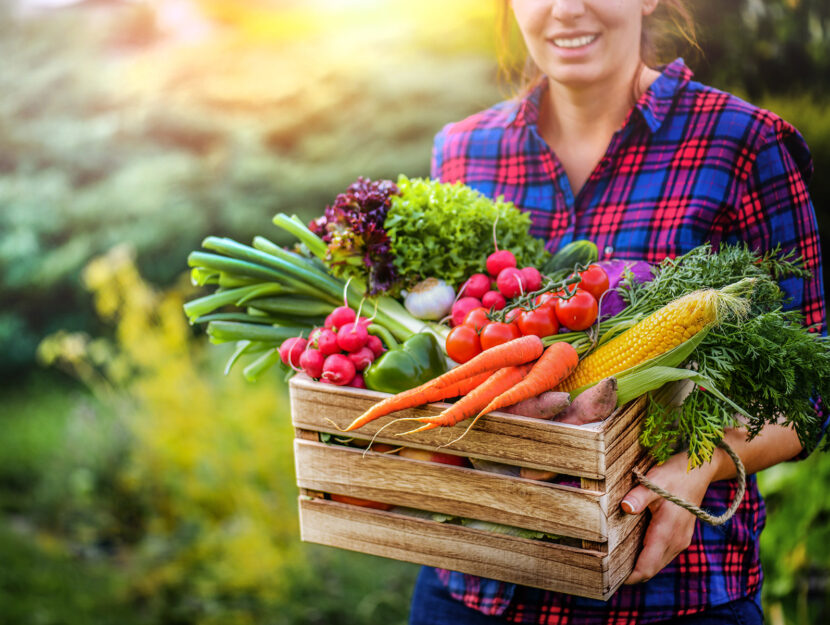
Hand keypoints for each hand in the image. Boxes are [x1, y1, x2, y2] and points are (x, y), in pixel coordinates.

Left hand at [621, 452, 719, 584]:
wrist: (700, 472)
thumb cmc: (675, 475)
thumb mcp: (654, 481)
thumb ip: (639, 496)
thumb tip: (625, 507)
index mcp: (667, 533)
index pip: (647, 567)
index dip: (630, 576)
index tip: (609, 578)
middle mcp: (676, 542)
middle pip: (651, 569)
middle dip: (631, 574)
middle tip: (606, 571)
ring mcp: (680, 540)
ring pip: (657, 563)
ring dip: (640, 565)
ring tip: (615, 561)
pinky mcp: (680, 536)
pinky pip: (662, 554)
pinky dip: (648, 556)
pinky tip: (632, 547)